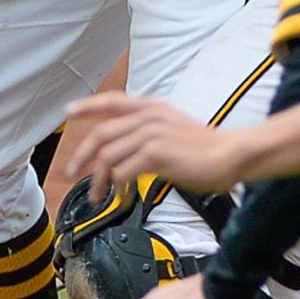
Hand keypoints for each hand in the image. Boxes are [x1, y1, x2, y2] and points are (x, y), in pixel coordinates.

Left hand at [58, 89, 250, 194]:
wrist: (231, 155)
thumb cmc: (207, 148)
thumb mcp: (174, 128)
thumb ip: (150, 131)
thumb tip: (125, 150)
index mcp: (153, 107)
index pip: (112, 101)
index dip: (87, 106)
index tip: (68, 113)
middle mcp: (149, 117)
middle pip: (101, 135)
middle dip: (81, 157)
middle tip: (71, 173)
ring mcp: (151, 134)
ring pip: (108, 157)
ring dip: (98, 180)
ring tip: (98, 196)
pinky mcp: (155, 153)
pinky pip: (122, 172)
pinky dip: (118, 188)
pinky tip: (123, 197)